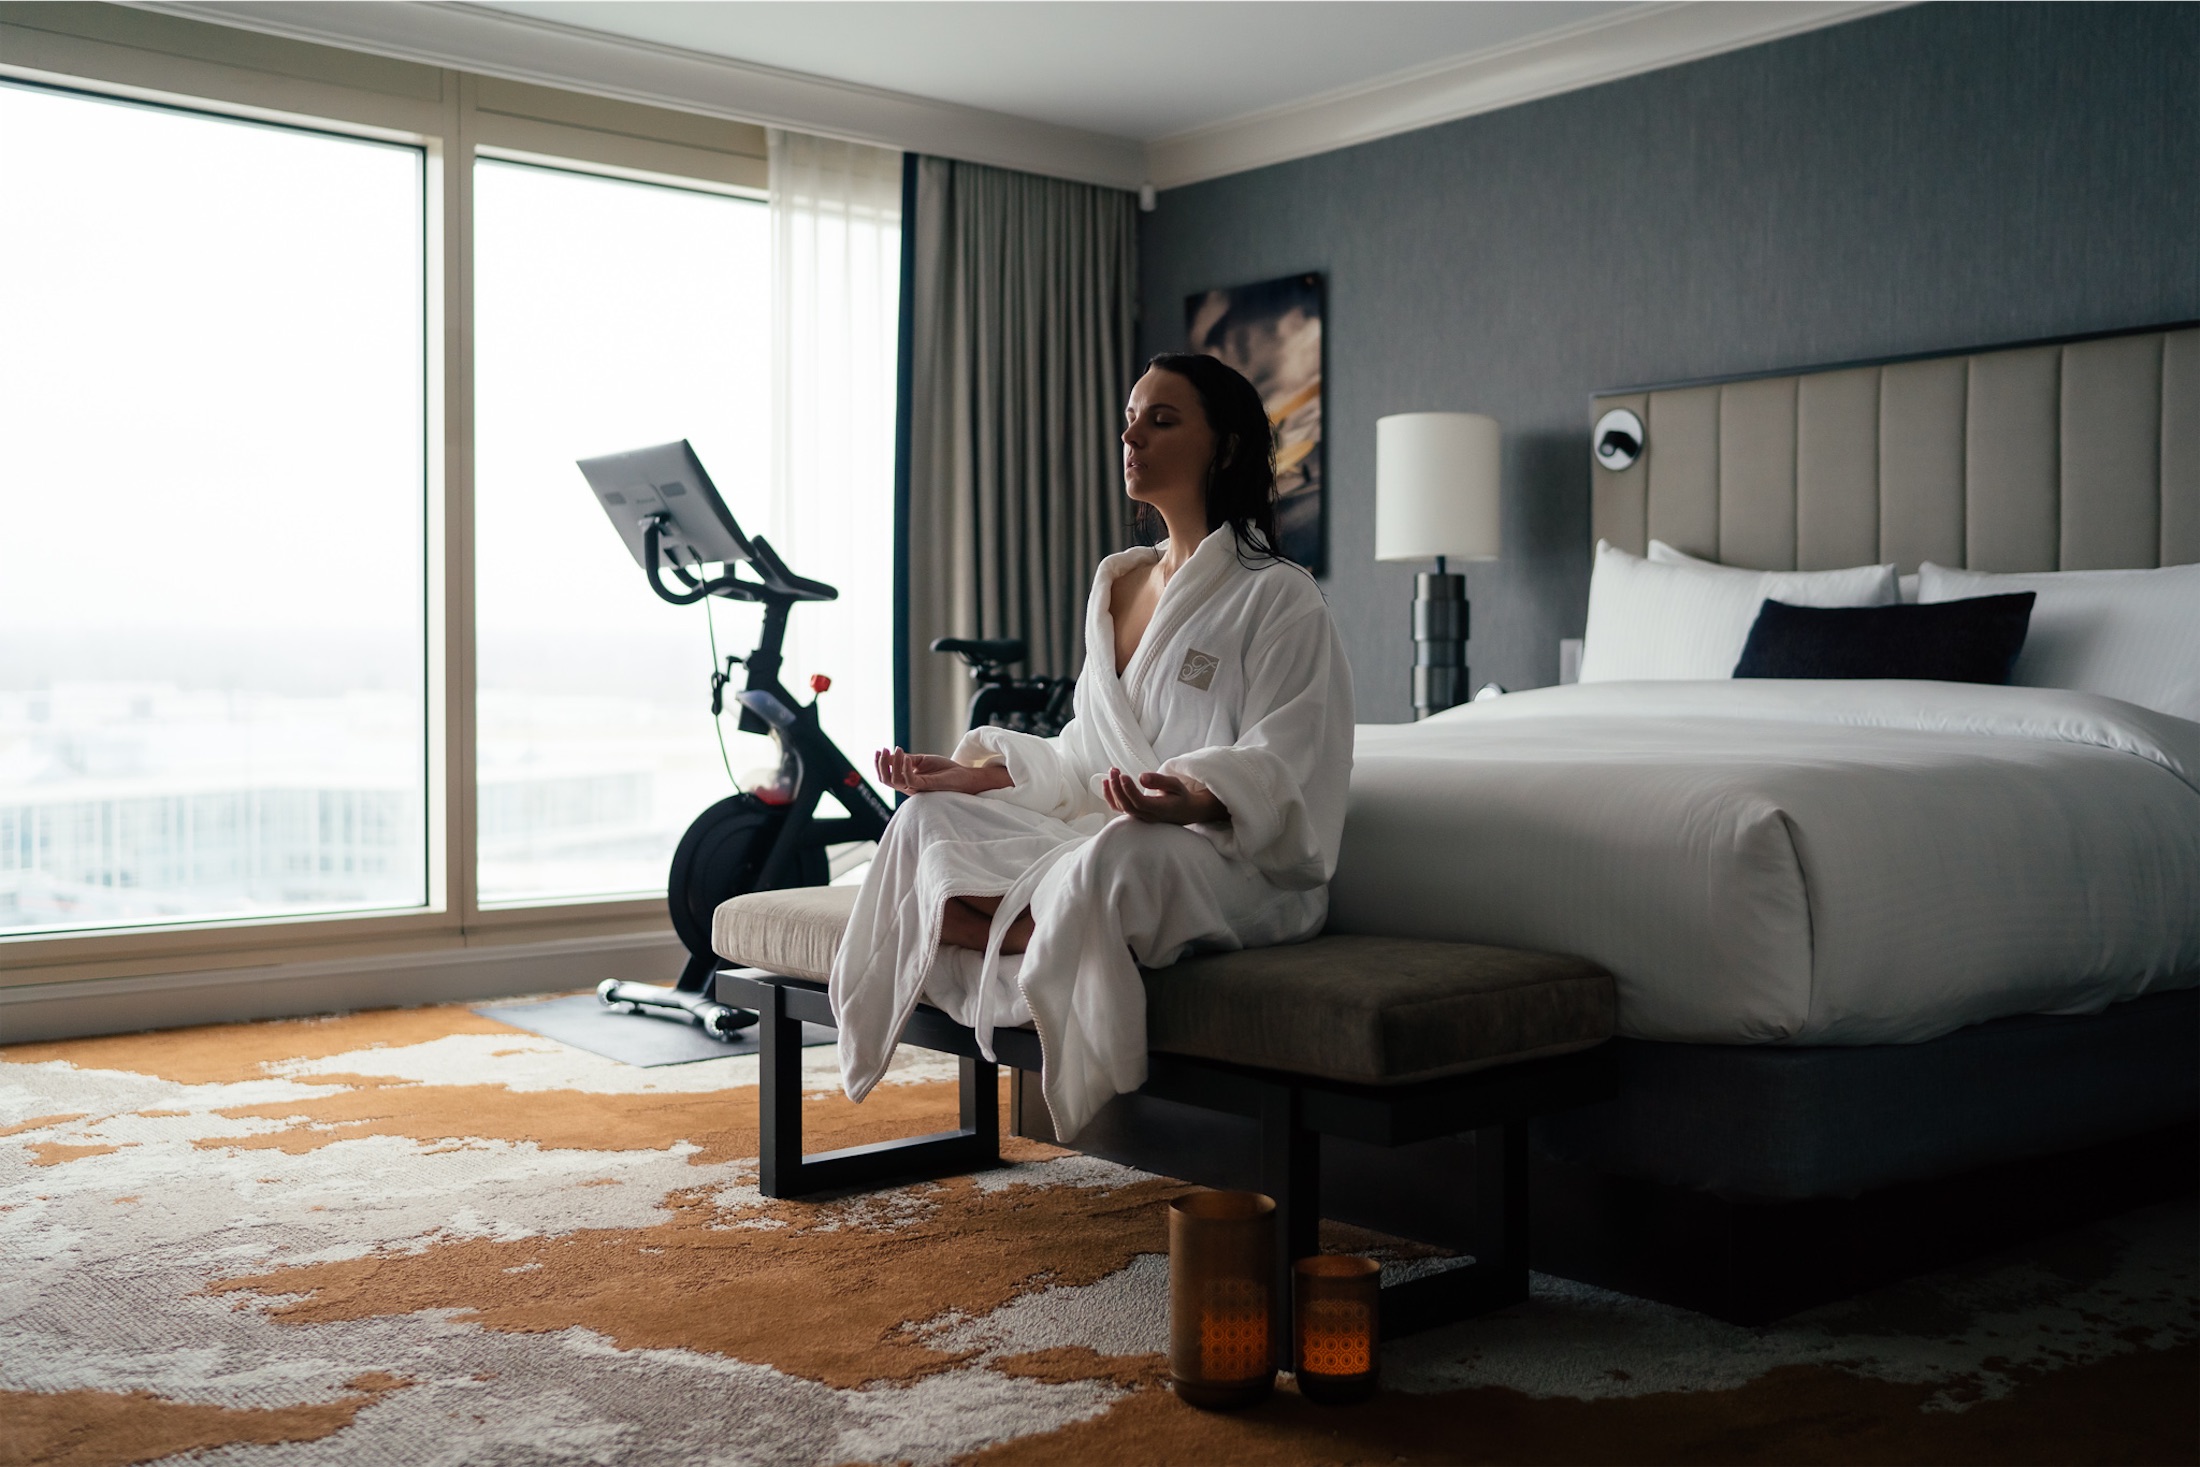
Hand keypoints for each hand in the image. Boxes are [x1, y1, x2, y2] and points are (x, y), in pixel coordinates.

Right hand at [873, 747, 1013, 795]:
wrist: (963, 775)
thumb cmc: (945, 769)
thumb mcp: (922, 760)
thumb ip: (907, 759)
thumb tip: (890, 754)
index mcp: (907, 781)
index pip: (886, 777)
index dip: (879, 765)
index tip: (878, 750)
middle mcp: (910, 787)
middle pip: (886, 781)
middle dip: (881, 765)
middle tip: (882, 749)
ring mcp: (917, 788)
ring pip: (895, 781)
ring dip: (893, 763)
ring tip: (898, 749)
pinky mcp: (927, 786)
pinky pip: (910, 780)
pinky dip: (905, 767)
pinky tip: (907, 757)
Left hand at [1102, 767, 1227, 825]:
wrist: (1183, 811)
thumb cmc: (1179, 796)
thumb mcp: (1175, 784)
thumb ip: (1159, 780)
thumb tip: (1141, 777)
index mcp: (1160, 809)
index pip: (1140, 802)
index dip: (1129, 790)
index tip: (1123, 775)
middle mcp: (1148, 816)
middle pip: (1127, 806)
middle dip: (1117, 788)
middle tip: (1114, 770)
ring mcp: (1140, 817)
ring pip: (1121, 808)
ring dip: (1113, 789)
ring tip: (1112, 771)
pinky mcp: (1135, 814)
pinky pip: (1119, 808)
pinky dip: (1110, 797)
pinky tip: (1106, 782)